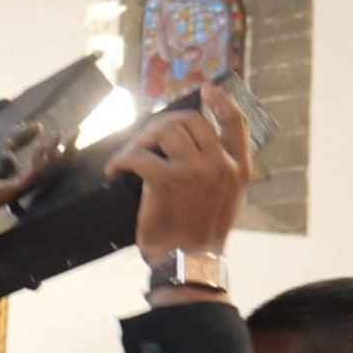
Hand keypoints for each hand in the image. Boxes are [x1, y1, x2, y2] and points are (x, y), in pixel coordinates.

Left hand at [0, 119, 65, 218]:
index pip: (51, 162)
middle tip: (77, 133)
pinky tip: (41, 150)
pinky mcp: (11, 192)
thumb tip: (39, 125)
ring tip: (57, 138)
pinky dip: (37, 163)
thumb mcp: (0, 150)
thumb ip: (19, 139)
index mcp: (25, 176)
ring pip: (45, 172)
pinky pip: (30, 177)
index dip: (64, 147)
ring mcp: (19, 189)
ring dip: (53, 155)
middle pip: (54, 167)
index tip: (73, 131)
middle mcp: (26, 184)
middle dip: (66, 150)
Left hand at [106, 82, 250, 268]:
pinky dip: (121, 160)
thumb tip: (196, 151)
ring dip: (141, 139)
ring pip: (164, 132)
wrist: (189, 261)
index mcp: (239, 168)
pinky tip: (114, 172)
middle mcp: (220, 163)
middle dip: (162, 124)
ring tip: (130, 155)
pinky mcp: (166, 179)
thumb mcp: (225, 200)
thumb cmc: (200, 236)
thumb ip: (219, 173)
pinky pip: (138, 156)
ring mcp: (194, 169)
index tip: (208, 90)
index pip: (236, 124)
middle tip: (145, 138)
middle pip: (190, 121)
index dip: (222, 102)